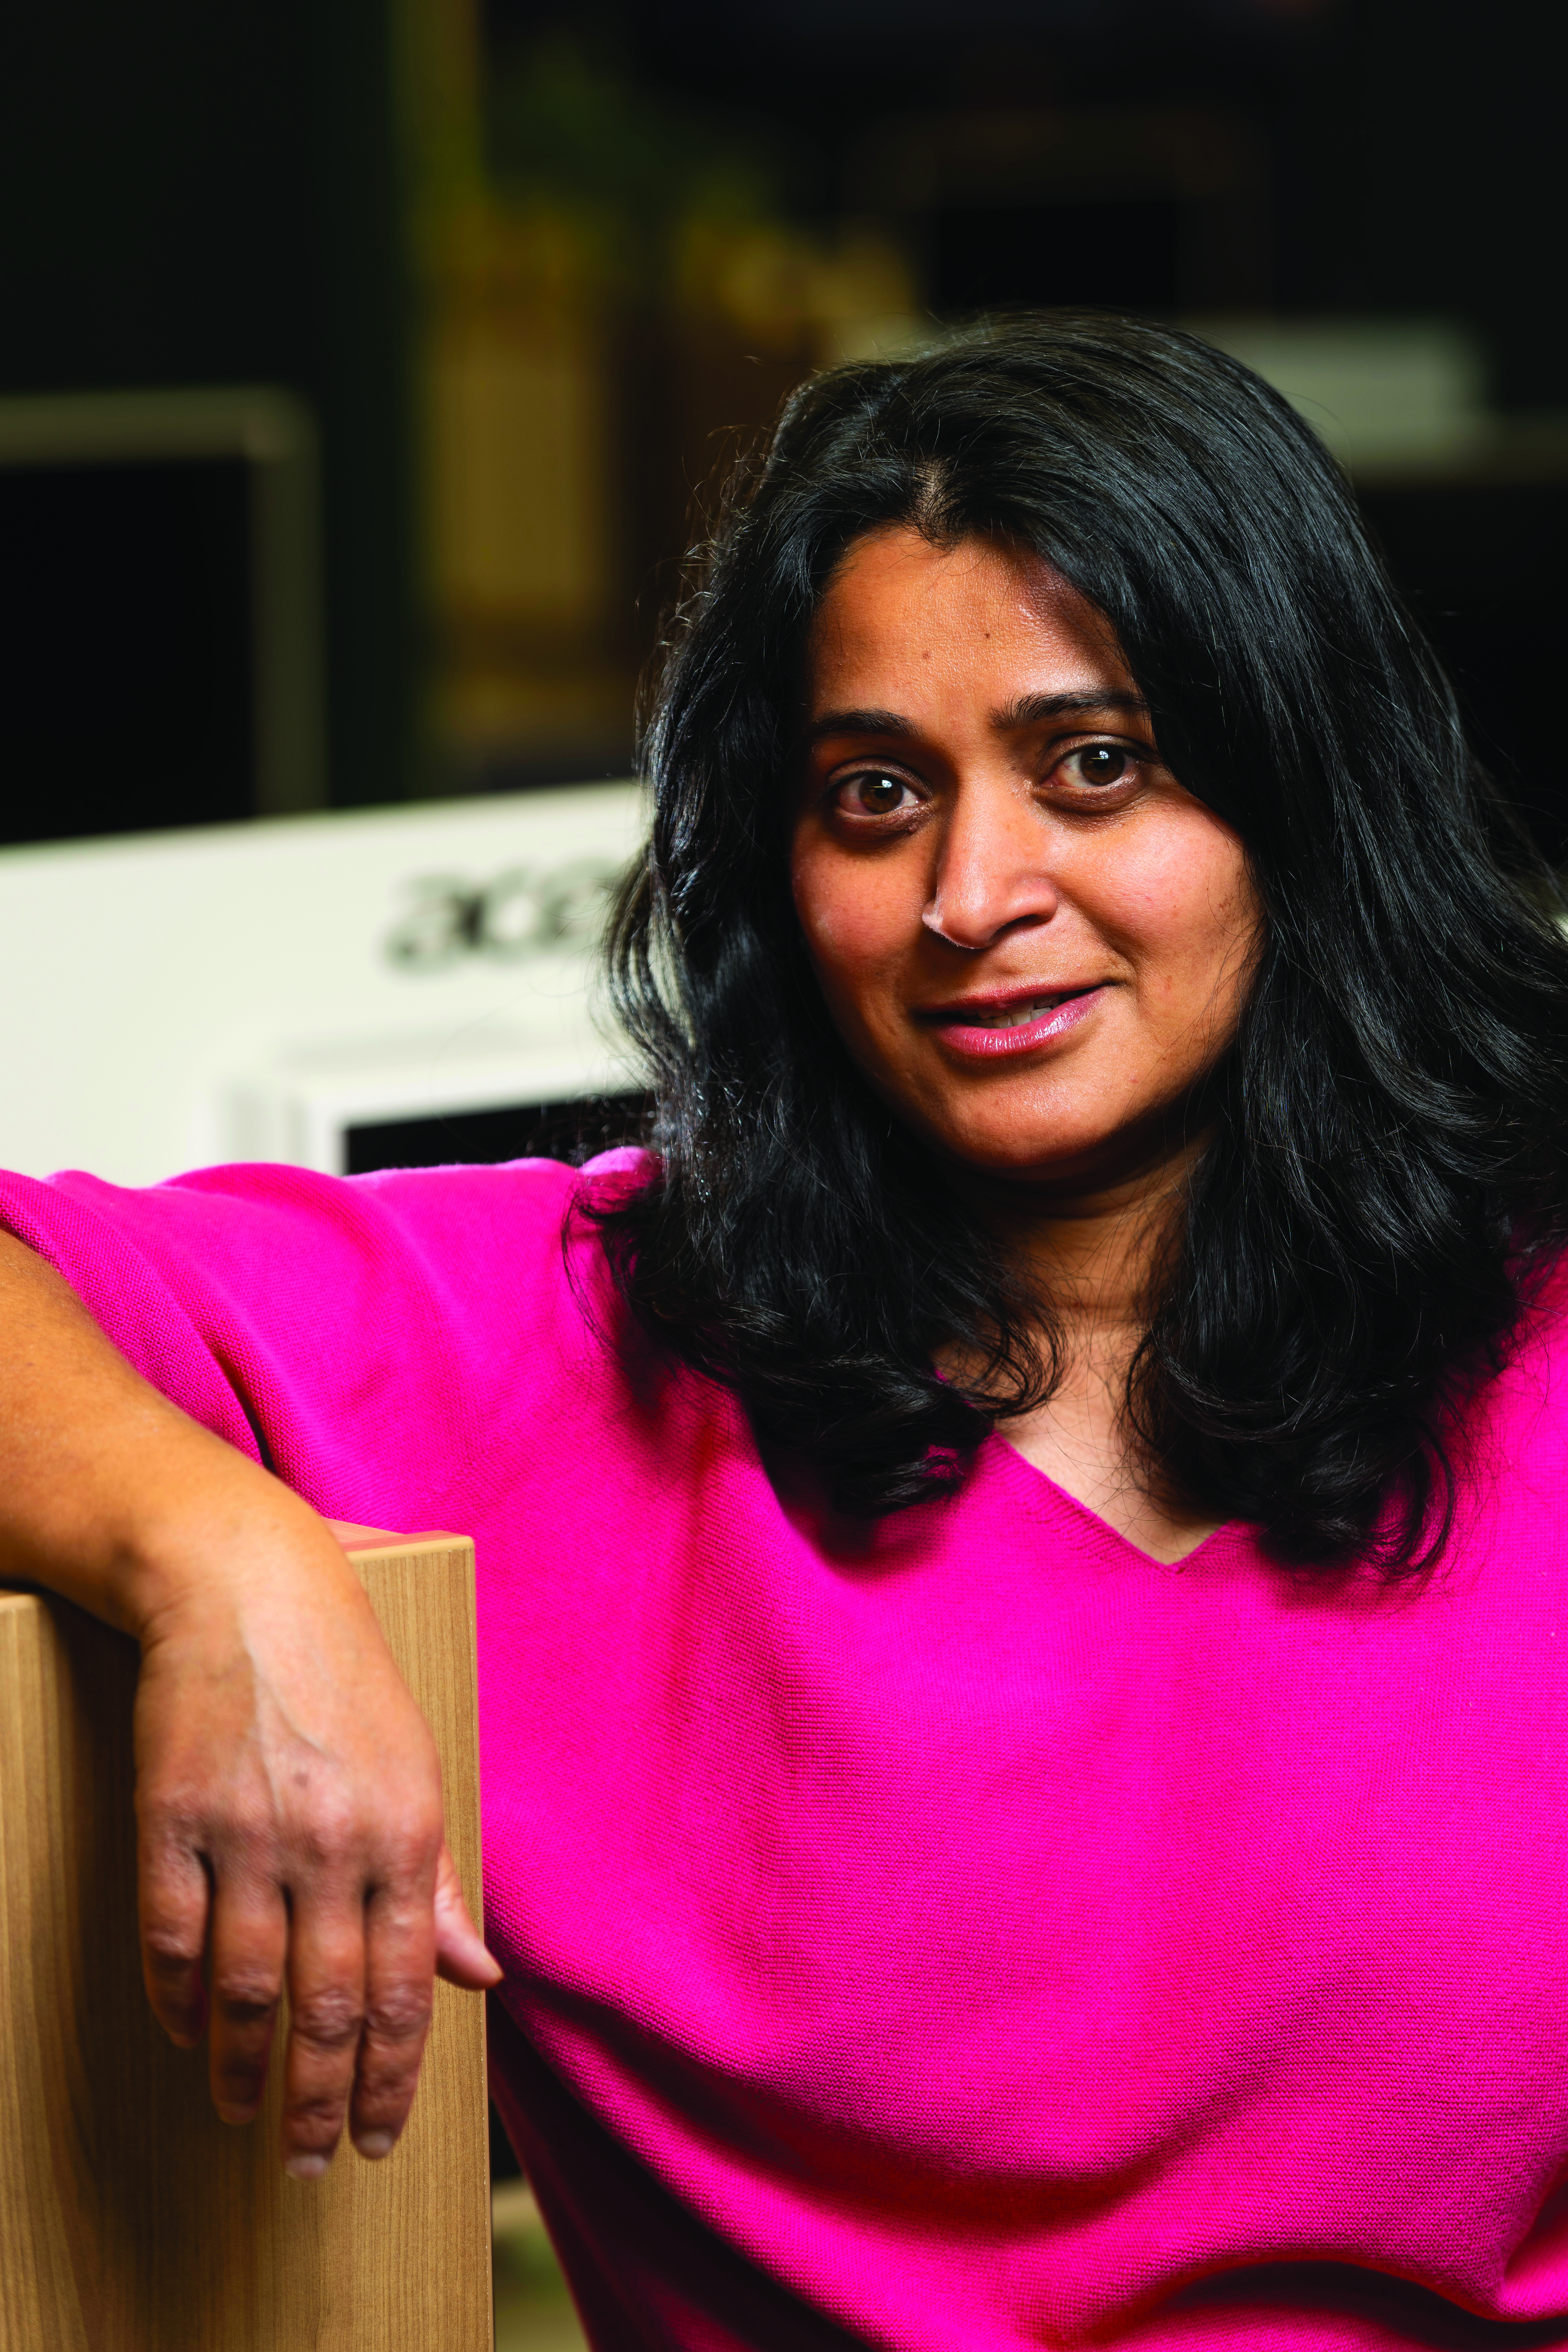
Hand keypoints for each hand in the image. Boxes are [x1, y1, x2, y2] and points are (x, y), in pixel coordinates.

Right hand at [129, 1496, 500, 2176]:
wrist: (248, 1587)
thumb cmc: (345, 1673)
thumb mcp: (418, 1765)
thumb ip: (442, 1878)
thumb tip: (478, 1973)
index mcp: (405, 1829)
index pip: (404, 1987)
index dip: (391, 2075)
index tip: (379, 2135)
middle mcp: (331, 1840)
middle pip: (326, 2005)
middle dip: (320, 2101)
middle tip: (310, 2166)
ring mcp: (246, 1832)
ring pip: (246, 1989)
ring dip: (245, 2070)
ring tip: (246, 2118)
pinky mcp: (172, 1817)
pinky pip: (174, 1936)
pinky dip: (181, 1999)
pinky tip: (190, 2036)